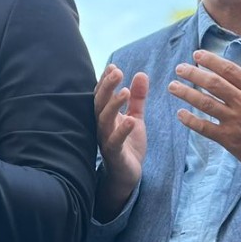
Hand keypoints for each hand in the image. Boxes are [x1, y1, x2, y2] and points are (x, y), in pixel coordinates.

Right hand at [93, 64, 147, 220]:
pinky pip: (115, 142)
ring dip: (113, 105)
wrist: (129, 175)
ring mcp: (106, 140)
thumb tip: (141, 73)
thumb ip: (138, 98)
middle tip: (117, 72)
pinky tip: (130, 120)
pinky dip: (122, 131)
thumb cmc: (129, 145)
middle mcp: (102, 126)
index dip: (105, 81)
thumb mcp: (136, 117)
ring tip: (124, 91)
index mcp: (106, 116)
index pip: (102, 95)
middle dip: (106, 87)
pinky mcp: (114, 154)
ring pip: (104, 120)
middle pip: (99, 103)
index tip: (113, 66)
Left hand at [168, 50, 240, 180]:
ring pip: (206, 103)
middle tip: (179, 68)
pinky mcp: (229, 139)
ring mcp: (236, 121)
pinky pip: (205, 128)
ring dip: (186, 93)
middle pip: (213, 83)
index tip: (197, 55)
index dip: (211, 60)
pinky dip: (191, 121)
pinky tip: (180, 114)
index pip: (229, 69)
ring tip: (172, 86)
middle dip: (193, 73)